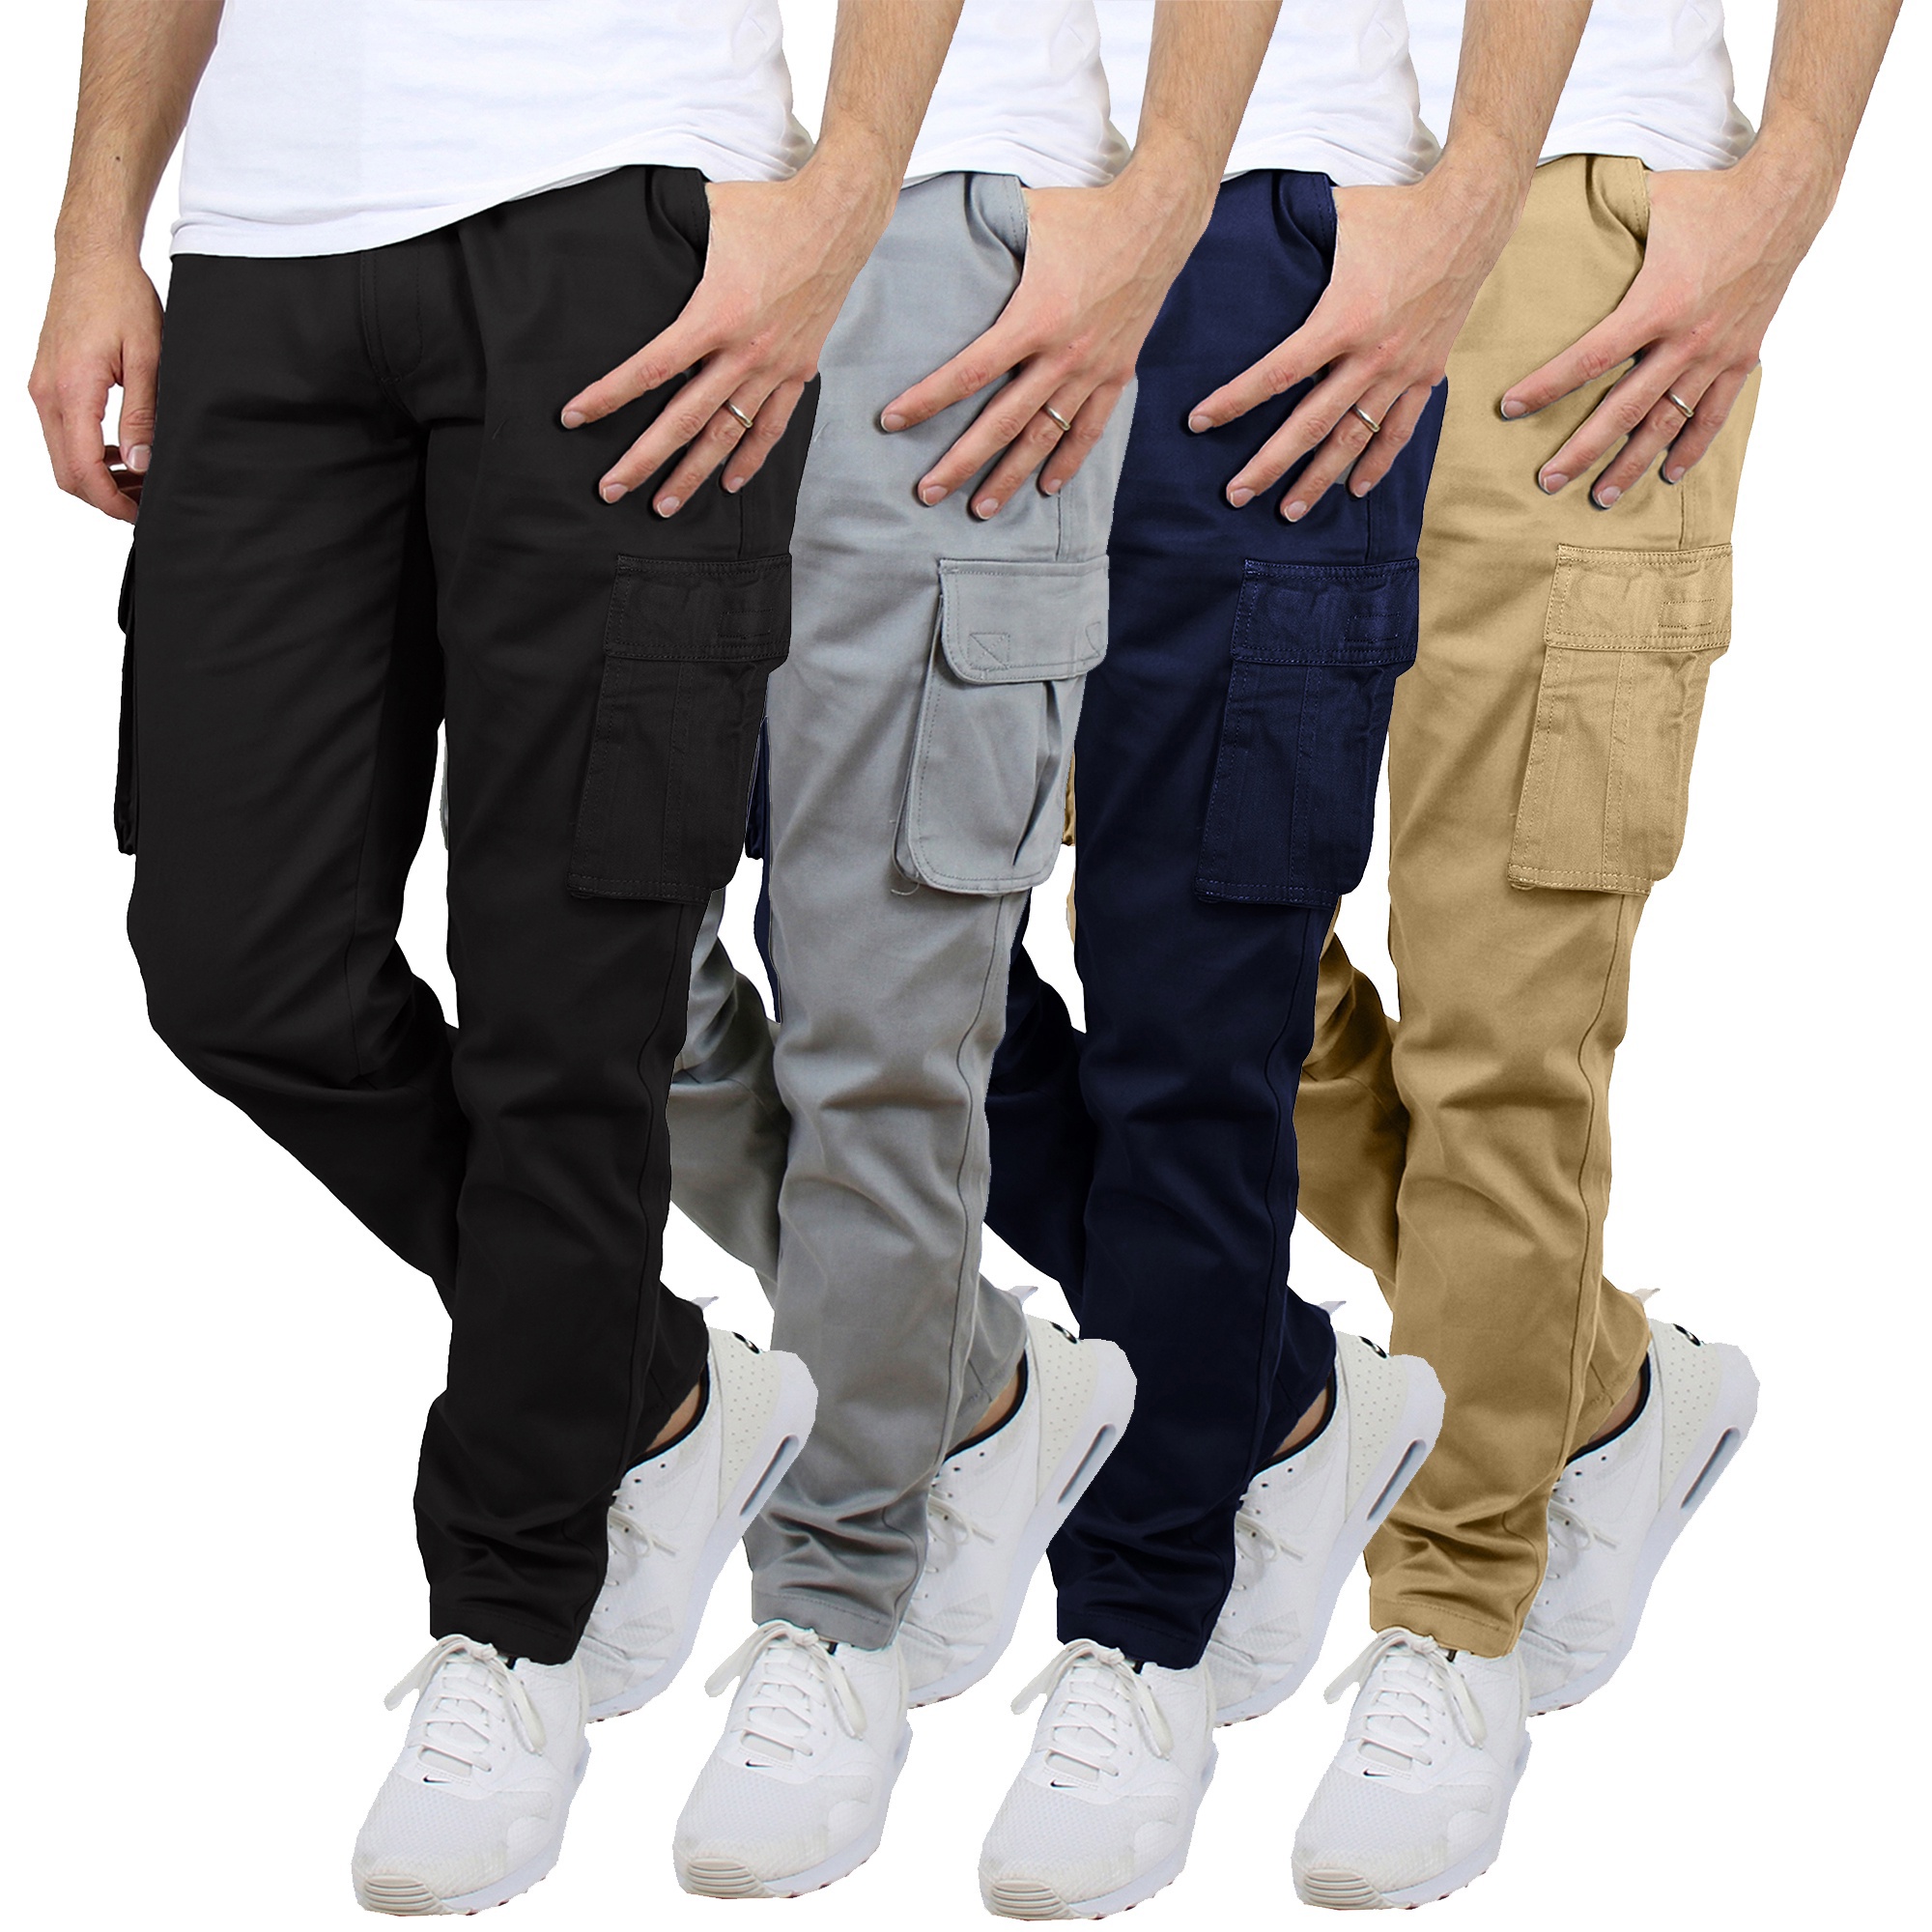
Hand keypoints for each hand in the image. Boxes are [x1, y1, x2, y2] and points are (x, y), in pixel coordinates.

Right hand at [29, 248, 163, 524]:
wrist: (91, 258)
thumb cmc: (122, 298)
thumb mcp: (147, 359)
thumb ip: (142, 416)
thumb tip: (140, 463)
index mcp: (71, 391)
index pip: (83, 469)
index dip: (112, 502)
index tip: (142, 516)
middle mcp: (47, 393)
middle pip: (67, 472)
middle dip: (105, 497)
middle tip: (146, 505)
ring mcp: (43, 387)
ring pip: (63, 456)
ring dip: (98, 477)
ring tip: (141, 482)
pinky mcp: (47, 381)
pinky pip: (63, 433)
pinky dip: (89, 453)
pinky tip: (123, 454)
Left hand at [561, 167, 892, 514]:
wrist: (837, 219)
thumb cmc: (768, 212)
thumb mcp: (706, 215)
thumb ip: (669, 236)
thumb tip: (630, 234)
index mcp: (714, 314)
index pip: (649, 369)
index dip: (608, 396)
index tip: (575, 417)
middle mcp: (744, 351)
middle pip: (684, 420)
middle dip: (643, 460)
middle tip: (612, 490)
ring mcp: (775, 367)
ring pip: (727, 435)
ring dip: (694, 474)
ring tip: (665, 506)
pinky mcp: (800, 370)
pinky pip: (772, 426)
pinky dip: (751, 458)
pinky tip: (730, 483)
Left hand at [877, 173, 1210, 516]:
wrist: (1157, 221)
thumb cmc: (1085, 215)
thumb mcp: (1026, 218)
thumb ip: (985, 236)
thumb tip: (941, 233)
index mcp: (1033, 317)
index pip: (968, 372)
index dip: (927, 400)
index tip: (893, 421)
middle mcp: (1062, 354)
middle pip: (1001, 422)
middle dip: (961, 462)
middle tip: (928, 492)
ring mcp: (1093, 369)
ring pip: (1044, 437)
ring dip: (1010, 477)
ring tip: (980, 510)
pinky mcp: (1119, 373)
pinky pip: (1090, 429)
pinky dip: (1068, 461)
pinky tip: (1046, 488)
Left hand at [1188, 166, 1514, 518]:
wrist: (1470, 218)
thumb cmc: (1396, 214)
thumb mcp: (1336, 218)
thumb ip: (1292, 233)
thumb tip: (1250, 230)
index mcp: (1341, 319)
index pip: (1275, 374)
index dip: (1234, 402)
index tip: (1199, 422)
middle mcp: (1370, 355)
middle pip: (1309, 424)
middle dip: (1269, 465)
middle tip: (1236, 495)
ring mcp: (1402, 370)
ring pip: (1353, 439)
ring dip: (1319, 480)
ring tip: (1289, 512)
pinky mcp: (1428, 374)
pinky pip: (1400, 430)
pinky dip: (1377, 462)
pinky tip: (1356, 490)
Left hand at [1501, 153, 1831, 505]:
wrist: (1786, 199)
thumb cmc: (1709, 197)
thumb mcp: (1649, 203)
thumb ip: (1603, 221)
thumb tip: (1547, 210)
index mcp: (1656, 303)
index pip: (1589, 358)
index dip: (1547, 387)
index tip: (1510, 409)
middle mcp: (1686, 338)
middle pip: (1623, 409)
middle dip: (1582, 450)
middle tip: (1547, 481)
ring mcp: (1717, 353)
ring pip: (1667, 423)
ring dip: (1632, 464)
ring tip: (1600, 497)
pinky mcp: (1743, 356)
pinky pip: (1715, 414)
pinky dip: (1693, 447)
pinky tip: (1669, 474)